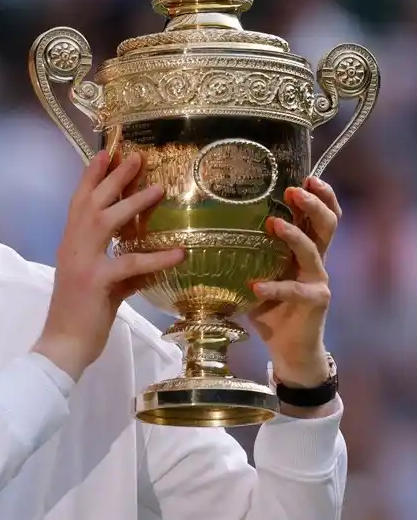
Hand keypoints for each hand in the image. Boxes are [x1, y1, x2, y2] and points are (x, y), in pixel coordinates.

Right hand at [34, 150, 183, 380]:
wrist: (62, 345)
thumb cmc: (78, 316)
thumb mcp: (99, 285)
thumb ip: (120, 269)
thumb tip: (146, 262)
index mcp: (70, 245)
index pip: (79, 203)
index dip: (91, 177)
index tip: (106, 153)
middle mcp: (72, 247)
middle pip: (93, 203)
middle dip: (114, 178)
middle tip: (136, 158)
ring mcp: (82, 262)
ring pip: (107, 222)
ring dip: (133, 203)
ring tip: (160, 189)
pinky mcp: (96, 282)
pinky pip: (130, 263)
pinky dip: (156, 258)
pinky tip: (179, 253)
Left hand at [249, 176, 341, 389]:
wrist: (288, 348)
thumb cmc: (268, 306)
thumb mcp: (254, 273)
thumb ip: (242, 254)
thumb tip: (199, 229)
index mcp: (303, 250)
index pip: (319, 216)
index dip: (319, 195)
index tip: (304, 176)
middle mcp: (315, 261)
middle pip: (326, 224)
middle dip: (312, 203)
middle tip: (292, 189)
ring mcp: (317, 280)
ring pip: (313, 250)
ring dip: (293, 234)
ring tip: (273, 223)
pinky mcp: (315, 302)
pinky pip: (295, 290)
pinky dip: (275, 287)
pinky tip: (256, 286)